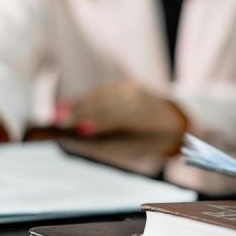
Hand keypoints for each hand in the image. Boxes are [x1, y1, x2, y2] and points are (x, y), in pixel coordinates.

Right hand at [53, 80, 188, 139]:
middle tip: (57, 120)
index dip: (90, 120)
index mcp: (143, 119)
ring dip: (79, 104)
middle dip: (79, 111)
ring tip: (60, 113)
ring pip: (101, 95)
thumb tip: (76, 140)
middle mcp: (138, 99)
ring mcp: (133, 89)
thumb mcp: (133, 150)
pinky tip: (75, 105)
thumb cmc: (152, 142)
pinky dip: (88, 98)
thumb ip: (106, 145)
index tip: (69, 126)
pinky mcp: (128, 84)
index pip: (112, 117)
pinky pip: (104, 91)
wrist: (178, 120)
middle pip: (102, 104)